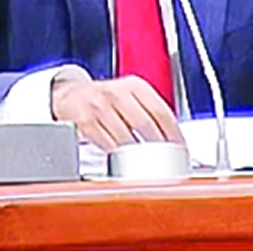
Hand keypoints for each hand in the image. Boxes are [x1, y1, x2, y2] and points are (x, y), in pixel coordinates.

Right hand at [51, 76, 184, 151]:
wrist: (72, 97)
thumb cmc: (107, 100)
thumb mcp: (130, 95)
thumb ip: (151, 111)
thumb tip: (175, 139)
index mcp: (135, 85)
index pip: (161, 110)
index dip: (174, 133)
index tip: (180, 149)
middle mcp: (117, 93)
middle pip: (145, 124)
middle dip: (159, 147)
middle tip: (167, 162)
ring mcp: (100, 107)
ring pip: (126, 137)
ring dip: (140, 156)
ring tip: (149, 166)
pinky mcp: (86, 122)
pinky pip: (108, 144)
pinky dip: (119, 156)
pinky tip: (126, 162)